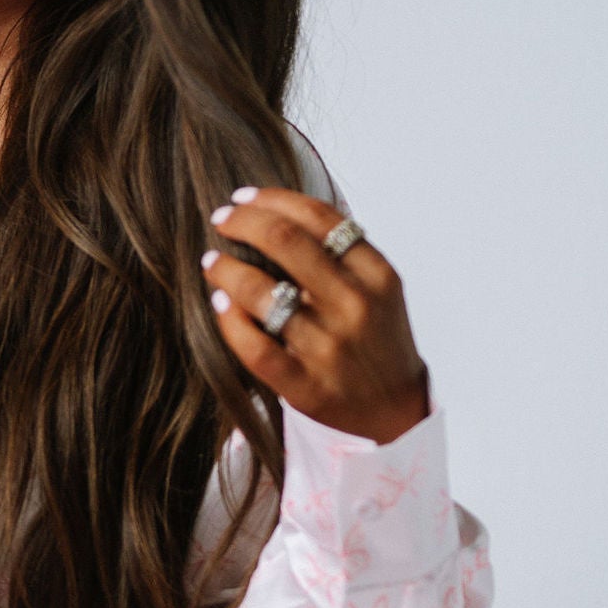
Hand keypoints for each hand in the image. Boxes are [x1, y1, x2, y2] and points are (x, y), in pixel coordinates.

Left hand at [201, 187, 429, 445]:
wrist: (395, 411)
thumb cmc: (376, 339)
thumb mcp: (378, 289)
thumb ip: (342, 252)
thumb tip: (279, 209)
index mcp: (376, 275)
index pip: (318, 217)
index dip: (272, 199)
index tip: (244, 197)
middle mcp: (354, 306)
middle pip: (285, 241)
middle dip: (242, 222)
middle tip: (221, 219)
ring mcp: (329, 348)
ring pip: (261, 293)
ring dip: (226, 269)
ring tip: (212, 261)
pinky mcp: (305, 386)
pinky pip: (255, 347)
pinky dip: (230, 321)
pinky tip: (219, 302)